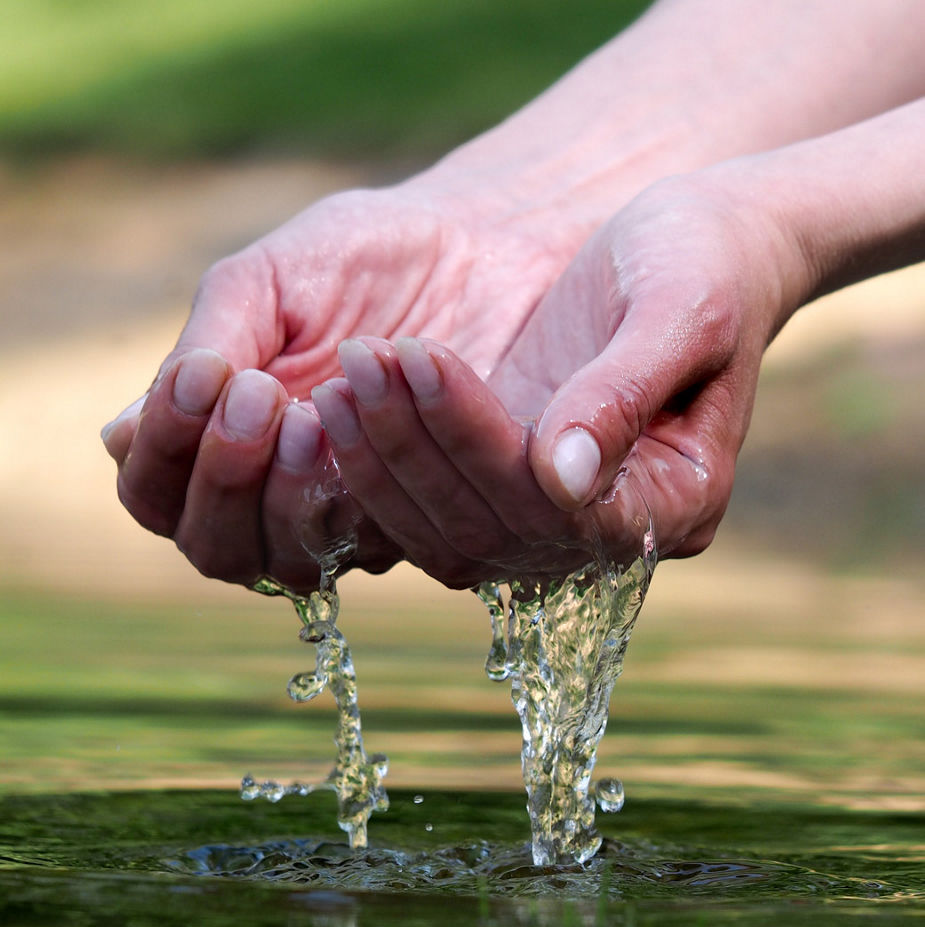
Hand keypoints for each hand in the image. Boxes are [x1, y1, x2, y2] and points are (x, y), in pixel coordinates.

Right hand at [102, 180, 578, 591]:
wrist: (482, 247)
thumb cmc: (362, 259)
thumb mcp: (267, 284)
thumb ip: (206, 351)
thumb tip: (118, 437)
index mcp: (216, 439)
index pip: (155, 494)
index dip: (164, 454)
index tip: (202, 378)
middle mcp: (272, 496)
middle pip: (214, 549)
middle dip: (223, 480)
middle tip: (260, 397)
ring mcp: (344, 517)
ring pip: (284, 562)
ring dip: (286, 496)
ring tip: (312, 414)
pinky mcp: (419, 521)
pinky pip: (373, 541)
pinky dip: (361, 487)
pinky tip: (370, 422)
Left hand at [310, 171, 805, 585]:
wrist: (701, 246)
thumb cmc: (708, 261)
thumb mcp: (682, 308)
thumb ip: (624, 393)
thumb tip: (563, 481)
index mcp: (677, 501)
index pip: (561, 505)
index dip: (483, 440)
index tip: (426, 356)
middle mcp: (610, 532)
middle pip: (492, 527)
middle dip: (417, 444)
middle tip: (361, 358)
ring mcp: (553, 524)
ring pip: (447, 533)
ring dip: (384, 458)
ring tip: (343, 373)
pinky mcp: (504, 495)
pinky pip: (427, 513)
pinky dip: (378, 465)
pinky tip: (339, 399)